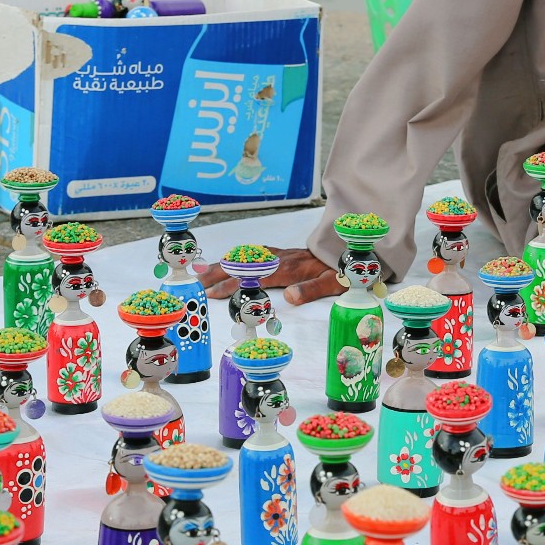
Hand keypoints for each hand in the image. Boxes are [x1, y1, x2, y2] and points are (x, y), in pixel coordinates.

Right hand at [200, 245, 342, 305]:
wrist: (348, 247)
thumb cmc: (340, 269)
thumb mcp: (332, 283)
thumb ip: (311, 289)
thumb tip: (289, 297)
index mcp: (288, 269)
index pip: (253, 279)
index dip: (232, 286)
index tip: (212, 294)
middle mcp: (279, 259)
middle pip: (242, 266)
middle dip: (216, 274)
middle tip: (195, 284)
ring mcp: (279, 254)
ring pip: (244, 258)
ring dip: (222, 265)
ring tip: (201, 272)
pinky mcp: (282, 252)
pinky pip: (253, 253)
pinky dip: (236, 257)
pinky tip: (229, 260)